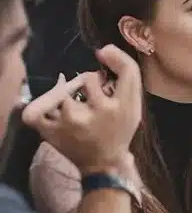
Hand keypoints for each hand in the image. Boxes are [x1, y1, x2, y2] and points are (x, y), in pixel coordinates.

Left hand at [23, 46, 142, 176]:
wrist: (103, 163)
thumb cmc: (119, 129)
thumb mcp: (133, 104)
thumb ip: (126, 73)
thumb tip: (103, 49)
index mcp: (122, 106)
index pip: (125, 71)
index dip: (114, 58)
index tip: (104, 57)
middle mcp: (98, 114)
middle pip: (88, 80)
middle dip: (88, 81)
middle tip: (89, 90)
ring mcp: (71, 124)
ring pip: (64, 94)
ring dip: (68, 93)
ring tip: (73, 100)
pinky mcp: (53, 133)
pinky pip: (36, 112)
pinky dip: (41, 104)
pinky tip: (51, 103)